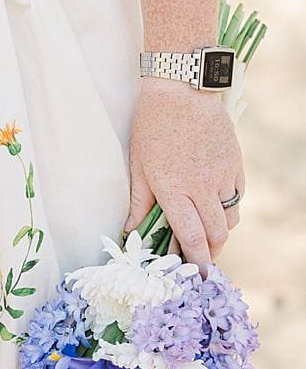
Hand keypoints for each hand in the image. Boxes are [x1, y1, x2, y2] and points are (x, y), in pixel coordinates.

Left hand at [127, 79, 244, 265]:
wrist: (182, 92)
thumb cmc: (152, 127)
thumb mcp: (138, 165)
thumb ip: (139, 202)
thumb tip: (132, 231)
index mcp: (174, 190)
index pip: (191, 237)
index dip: (196, 260)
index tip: (200, 276)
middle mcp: (202, 189)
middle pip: (216, 234)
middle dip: (210, 251)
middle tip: (201, 257)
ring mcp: (222, 178)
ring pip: (230, 219)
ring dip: (220, 231)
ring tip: (206, 234)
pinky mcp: (236, 166)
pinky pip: (237, 197)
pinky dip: (228, 207)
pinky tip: (214, 205)